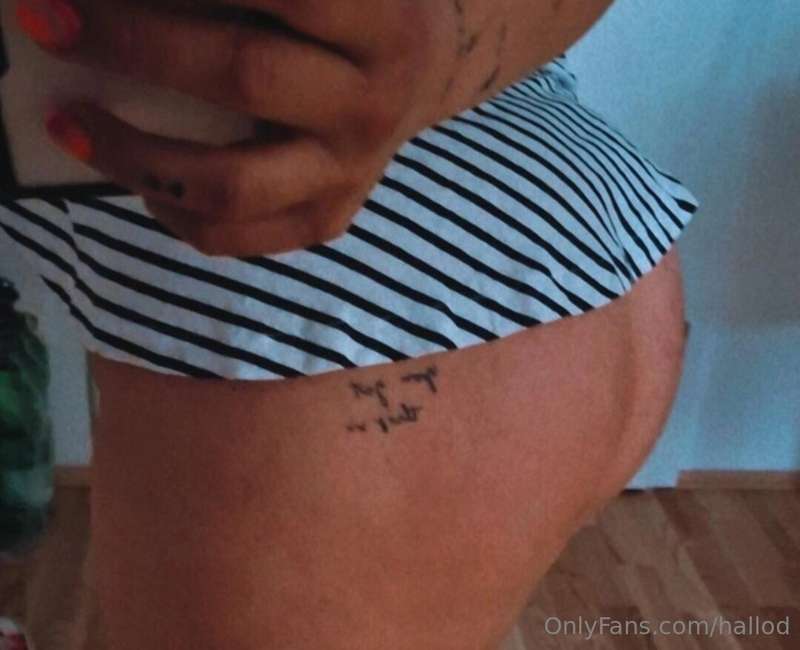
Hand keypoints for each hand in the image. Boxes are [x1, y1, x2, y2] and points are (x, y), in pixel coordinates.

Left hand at [17, 0, 462, 255]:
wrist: (420, 74)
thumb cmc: (354, 8)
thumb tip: (134, 1)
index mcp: (381, 22)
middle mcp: (371, 104)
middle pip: (246, 76)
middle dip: (135, 47)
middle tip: (51, 25)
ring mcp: (350, 174)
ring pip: (232, 184)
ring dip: (134, 155)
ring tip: (69, 124)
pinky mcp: (328, 220)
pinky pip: (237, 237)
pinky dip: (172, 213)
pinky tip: (139, 183)